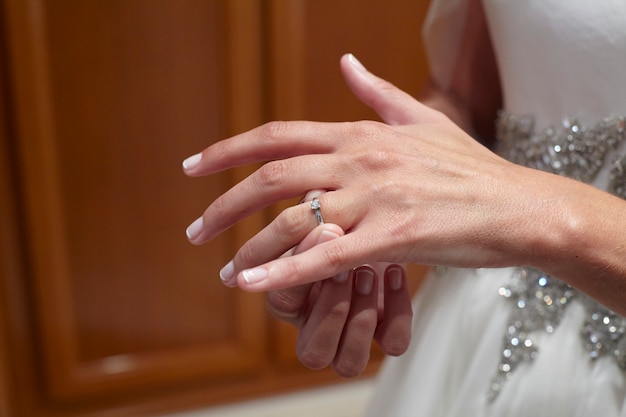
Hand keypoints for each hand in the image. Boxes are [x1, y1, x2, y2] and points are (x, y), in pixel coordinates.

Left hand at [183, 53, 536, 291]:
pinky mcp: (392, 237)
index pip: (277, 136)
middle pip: (272, 176)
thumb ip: (377, 93)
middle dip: (225, 203)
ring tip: (225, 271)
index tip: (194, 166)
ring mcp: (374, 198)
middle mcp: (359, 161)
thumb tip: (345, 62)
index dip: (229, 150)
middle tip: (195, 228)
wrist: (517, 205)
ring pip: (292, 220)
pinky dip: (285, 273)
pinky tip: (254, 288)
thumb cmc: (469, 168)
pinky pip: (326, 256)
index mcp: (360, 135)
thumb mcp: (422, 119)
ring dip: (249, 247)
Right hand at [265, 194, 411, 376]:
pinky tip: (394, 273)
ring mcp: (354, 331)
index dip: (294, 277)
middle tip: (344, 269)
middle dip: (330, 309)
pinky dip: (396, 312)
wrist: (402, 214)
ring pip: (348, 363)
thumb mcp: (328, 209)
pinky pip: (392, 343)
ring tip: (370, 273)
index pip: (281, 303)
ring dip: (359, 318)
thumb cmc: (353, 213)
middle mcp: (319, 322)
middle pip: (312, 352)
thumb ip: (314, 211)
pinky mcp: (389, 330)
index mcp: (293, 296)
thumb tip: (311, 196)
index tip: (317, 240)